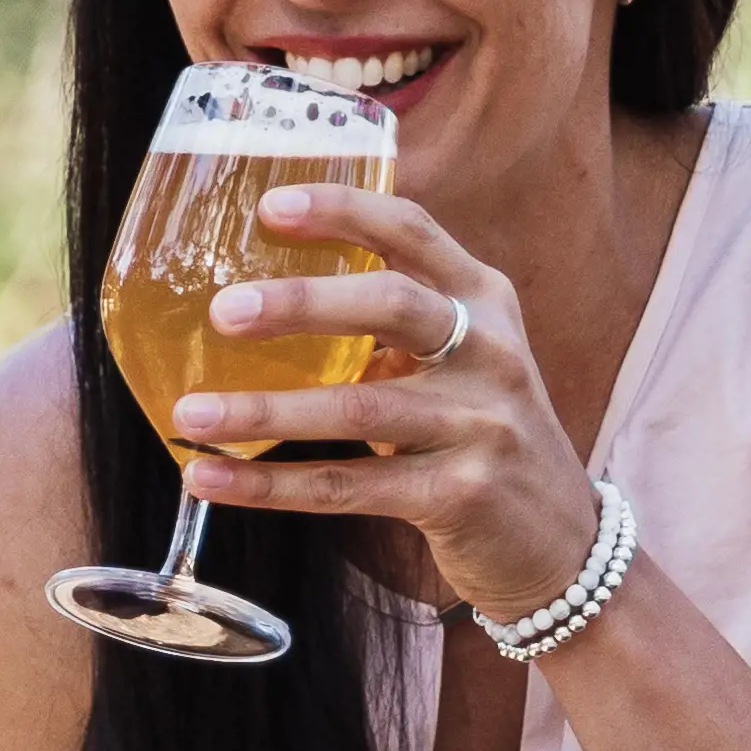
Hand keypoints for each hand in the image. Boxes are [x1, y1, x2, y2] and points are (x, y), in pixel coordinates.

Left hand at [159, 179, 610, 629]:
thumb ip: (392, 328)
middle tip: (222, 311)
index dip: (343, 211)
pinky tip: (214, 480)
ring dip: (265, 413)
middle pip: (393, 305)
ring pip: (359, 409)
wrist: (561, 543)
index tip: (270, 206)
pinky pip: (349, 486)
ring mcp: (482, 424)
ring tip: (190, 415)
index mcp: (484, 301)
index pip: (413, 231)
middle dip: (301, 303)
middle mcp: (490, 352)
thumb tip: (263, 302)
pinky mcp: (461, 494)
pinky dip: (273, 485)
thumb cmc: (484, 437)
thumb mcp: (462, 363)